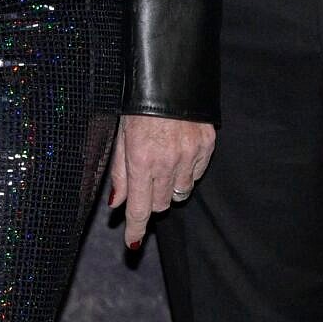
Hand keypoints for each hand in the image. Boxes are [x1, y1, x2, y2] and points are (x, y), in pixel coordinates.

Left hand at [108, 114, 216, 250]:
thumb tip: (116, 204)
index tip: (132, 243)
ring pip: (180, 192)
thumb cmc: (138, 106)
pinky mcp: (206, 146)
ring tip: (162, 163)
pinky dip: (186, 171)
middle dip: (151, 199)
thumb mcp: (121, 136)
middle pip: (160, 204)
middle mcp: (166, 162)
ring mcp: (189, 155)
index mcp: (141, 160)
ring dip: (169, 186)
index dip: (135, 229)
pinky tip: (178, 152)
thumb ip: (119, 173)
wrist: (169, 78)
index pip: (139, 207)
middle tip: (146, 179)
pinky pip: (196, 174)